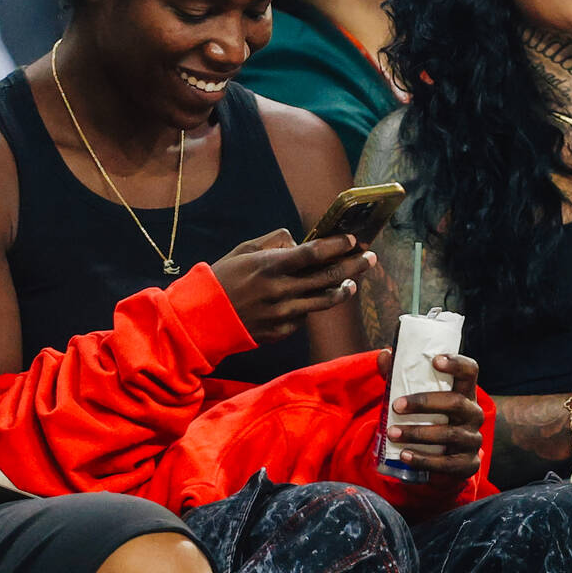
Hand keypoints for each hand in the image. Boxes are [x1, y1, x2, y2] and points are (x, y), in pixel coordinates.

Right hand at [211, 229, 375, 343]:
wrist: (201, 319)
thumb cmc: (222, 278)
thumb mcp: (244, 250)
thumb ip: (275, 243)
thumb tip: (299, 242)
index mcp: (271, 266)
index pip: (314, 253)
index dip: (337, 246)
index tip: (353, 240)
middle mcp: (280, 290)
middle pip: (328, 277)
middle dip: (353, 266)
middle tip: (370, 258)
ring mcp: (283, 314)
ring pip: (324, 301)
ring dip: (343, 290)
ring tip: (352, 283)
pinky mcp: (281, 331)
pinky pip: (304, 317)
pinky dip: (311, 306)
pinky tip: (311, 300)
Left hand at [378, 349, 484, 485]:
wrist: (447, 460)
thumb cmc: (432, 420)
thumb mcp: (420, 398)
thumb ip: (401, 377)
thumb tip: (384, 354)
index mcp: (465, 392)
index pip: (470, 371)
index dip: (456, 363)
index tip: (435, 360)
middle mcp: (474, 413)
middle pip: (455, 402)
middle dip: (424, 403)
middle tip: (397, 406)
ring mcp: (473, 439)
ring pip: (449, 434)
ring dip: (417, 433)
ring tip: (392, 432)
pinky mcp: (468, 464)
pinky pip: (447, 462)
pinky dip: (423, 459)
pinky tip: (405, 455)